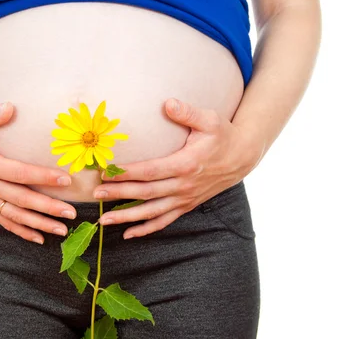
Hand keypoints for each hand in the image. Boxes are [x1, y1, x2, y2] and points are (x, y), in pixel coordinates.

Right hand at [0, 101, 77, 244]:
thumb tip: (10, 107)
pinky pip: (3, 221)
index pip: (20, 173)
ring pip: (14, 215)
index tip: (65, 180)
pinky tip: (39, 239)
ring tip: (62, 230)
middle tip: (71, 213)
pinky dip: (21, 231)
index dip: (43, 177)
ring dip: (39, 224)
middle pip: (21, 199)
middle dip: (47, 208)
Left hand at [93, 98, 263, 239]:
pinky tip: (127, 234)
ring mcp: (185, 198)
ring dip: (127, 217)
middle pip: (146, 193)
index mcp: (186, 164)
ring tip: (104, 220)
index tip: (107, 171)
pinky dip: (146, 229)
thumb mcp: (210, 119)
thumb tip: (167, 103)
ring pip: (152, 212)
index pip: (150, 171)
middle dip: (119, 194)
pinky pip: (164, 221)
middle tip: (96, 193)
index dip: (127, 173)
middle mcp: (184, 185)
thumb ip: (187, 112)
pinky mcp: (187, 205)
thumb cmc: (222, 135)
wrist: (242, 157)